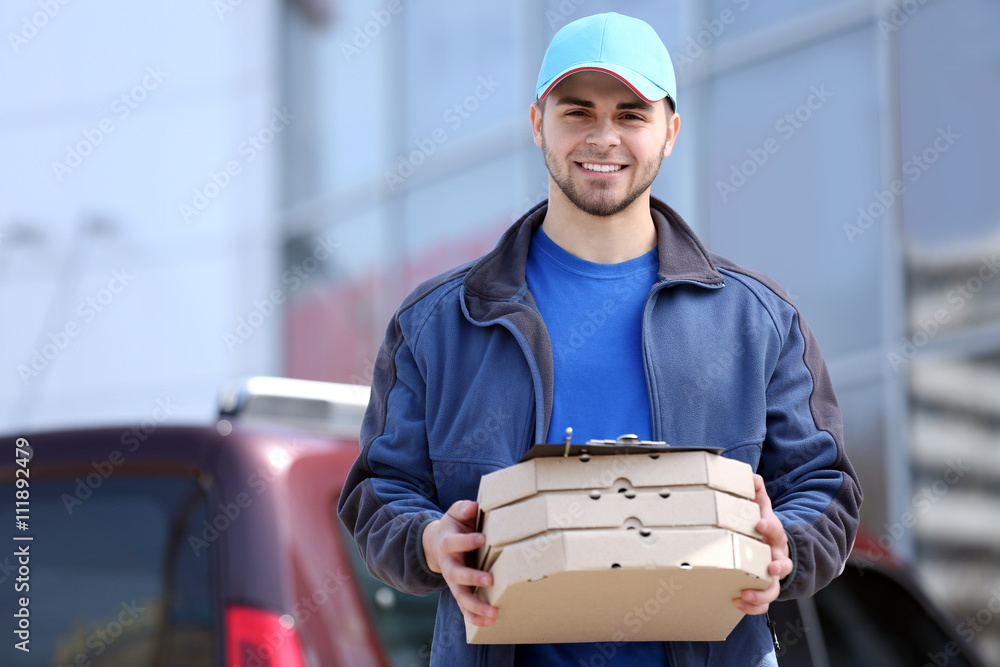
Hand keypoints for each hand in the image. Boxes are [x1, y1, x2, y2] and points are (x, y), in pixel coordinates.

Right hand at [422, 500, 497, 625]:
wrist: (438, 544)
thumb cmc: (454, 526)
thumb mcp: (455, 513)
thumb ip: (463, 509)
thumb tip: (473, 506)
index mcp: (447, 543)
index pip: (454, 543)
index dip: (466, 541)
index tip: (482, 538)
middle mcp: (449, 565)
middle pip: (456, 575)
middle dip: (472, 578)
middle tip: (490, 580)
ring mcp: (453, 581)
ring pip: (461, 597)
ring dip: (476, 606)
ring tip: (493, 613)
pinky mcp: (460, 591)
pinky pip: (465, 608)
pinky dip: (475, 617)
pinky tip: (489, 623)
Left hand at [734, 474, 792, 614]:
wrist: (776, 550)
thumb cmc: (764, 528)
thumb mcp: (761, 509)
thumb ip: (756, 494)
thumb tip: (751, 475)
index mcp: (775, 536)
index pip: (777, 529)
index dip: (771, 526)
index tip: (761, 523)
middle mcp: (777, 557)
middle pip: (783, 563)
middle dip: (778, 566)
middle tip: (771, 568)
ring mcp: (773, 576)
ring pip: (774, 588)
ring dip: (762, 593)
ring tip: (745, 594)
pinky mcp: (766, 590)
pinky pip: (764, 603)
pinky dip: (753, 606)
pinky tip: (738, 603)